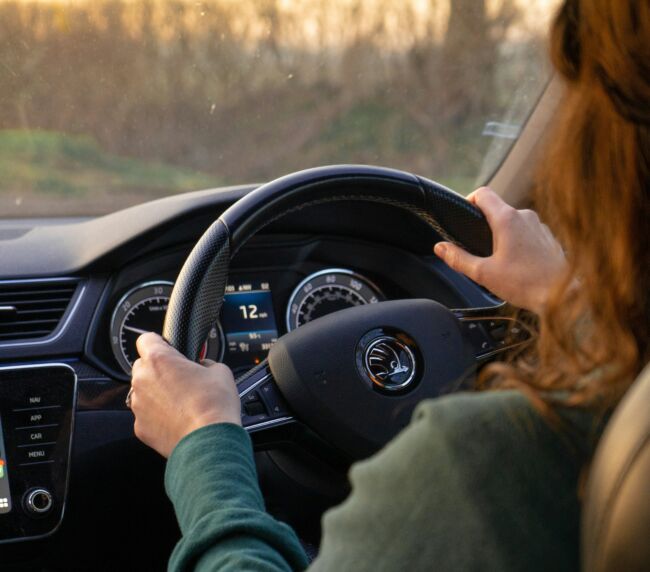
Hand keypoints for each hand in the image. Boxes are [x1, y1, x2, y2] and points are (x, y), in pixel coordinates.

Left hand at [129, 332, 240, 457]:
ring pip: (143, 392)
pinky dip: (157, 416)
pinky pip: (146, 415)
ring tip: (181, 403)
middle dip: (159, 370)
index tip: (169, 349)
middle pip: (143, 366)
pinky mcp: (140, 427)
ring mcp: (138, 406)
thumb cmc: (214, 405)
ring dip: (157, 393)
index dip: (160, 342)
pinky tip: (177, 420)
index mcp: (159, 360)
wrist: (209, 442)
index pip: (146, 339)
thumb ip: (204, 362)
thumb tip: (201, 367)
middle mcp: (142, 380)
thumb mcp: (220, 370)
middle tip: (181, 378)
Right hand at [434, 187, 566, 313]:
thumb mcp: (484, 273)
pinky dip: (517, 241)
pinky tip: (516, 263)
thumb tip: (440, 248)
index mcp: (507, 219)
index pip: (483, 193)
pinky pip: (526, 231)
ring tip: (497, 259)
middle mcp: (525, 216)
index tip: (463, 217)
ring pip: (512, 221)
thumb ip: (458, 258)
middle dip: (483, 224)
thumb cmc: (526, 284)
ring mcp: (539, 225)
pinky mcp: (548, 237)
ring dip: (501, 234)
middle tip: (476, 246)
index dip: (468, 201)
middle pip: (497, 208)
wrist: (564, 295)